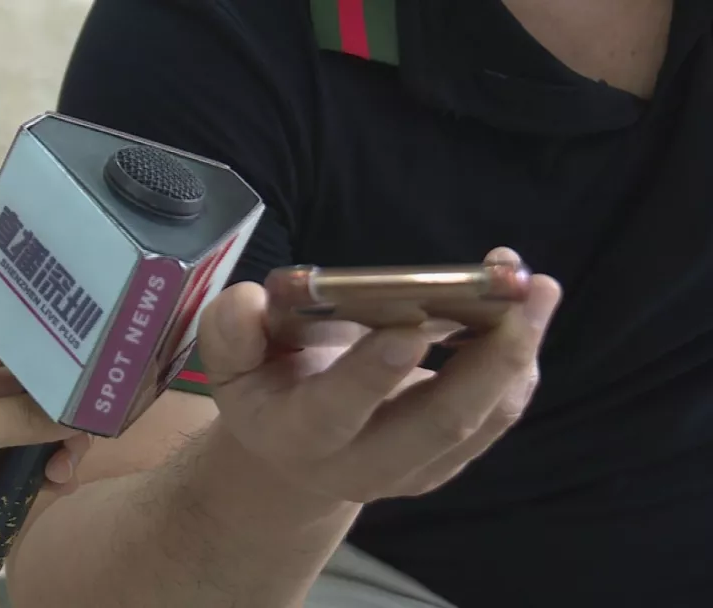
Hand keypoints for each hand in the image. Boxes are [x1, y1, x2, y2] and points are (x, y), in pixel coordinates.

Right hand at [196, 248, 559, 503]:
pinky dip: (518, 361)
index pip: (335, 411)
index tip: (410, 325)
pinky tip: (528, 309)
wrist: (295, 456)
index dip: (371, 374)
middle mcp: (363, 465)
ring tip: (537, 289)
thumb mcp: (230, 361)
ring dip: (517, 354)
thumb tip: (256, 301)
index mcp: (298, 436)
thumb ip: (231, 330)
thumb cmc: (265, 388)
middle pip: (436, 426)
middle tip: (512, 299)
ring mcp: (416, 469)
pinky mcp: (450, 458)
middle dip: (483, 363)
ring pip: (481, 420)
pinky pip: (496, 415)